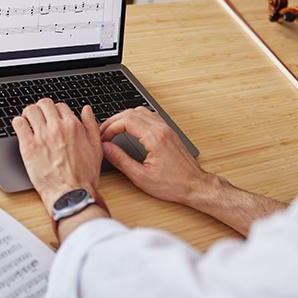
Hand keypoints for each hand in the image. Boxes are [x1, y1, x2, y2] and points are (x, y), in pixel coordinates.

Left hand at [13, 98, 103, 209]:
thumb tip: (86, 110)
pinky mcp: (28, 146)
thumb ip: (91, 125)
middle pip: (45, 104)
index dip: (56, 112)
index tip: (53, 119)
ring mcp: (42, 135)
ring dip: (28, 113)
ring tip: (28, 121)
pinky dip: (18, 123)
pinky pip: (18, 124)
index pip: (61, 106)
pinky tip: (21, 129)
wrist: (71, 193)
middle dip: (42, 109)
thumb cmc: (84, 176)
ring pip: (30, 110)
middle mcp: (57, 127)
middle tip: (39, 117)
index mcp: (73, 126)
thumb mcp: (96, 148)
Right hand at [100, 107, 216, 205]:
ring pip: (140, 111)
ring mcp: (166, 128)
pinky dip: (135, 118)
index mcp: (154, 138)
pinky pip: (149, 116)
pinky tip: (130, 129)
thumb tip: (106, 148)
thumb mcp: (141, 176)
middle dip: (113, 121)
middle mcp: (161, 129)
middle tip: (103, 133)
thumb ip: (120, 160)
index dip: (109, 128)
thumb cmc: (172, 184)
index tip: (102, 138)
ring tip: (113, 130)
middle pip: (130, 112)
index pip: (125, 121)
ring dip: (124, 118)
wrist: (195, 185)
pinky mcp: (169, 131)